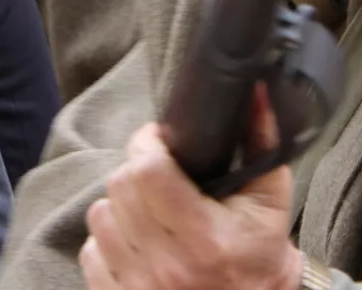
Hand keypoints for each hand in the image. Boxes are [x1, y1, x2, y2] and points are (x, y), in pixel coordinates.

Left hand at [80, 85, 301, 289]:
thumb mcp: (271, 202)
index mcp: (204, 238)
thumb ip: (264, 142)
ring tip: (149, 207)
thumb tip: (256, 91)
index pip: (148, 171)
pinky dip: (108, 238)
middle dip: (137, 168)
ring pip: (100, 214)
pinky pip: (90, 250)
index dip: (147, 143)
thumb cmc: (258, 257)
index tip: (159, 139)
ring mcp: (137, 286)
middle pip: (120, 187)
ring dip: (121, 203)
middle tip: (158, 171)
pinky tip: (137, 239)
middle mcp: (166, 265)